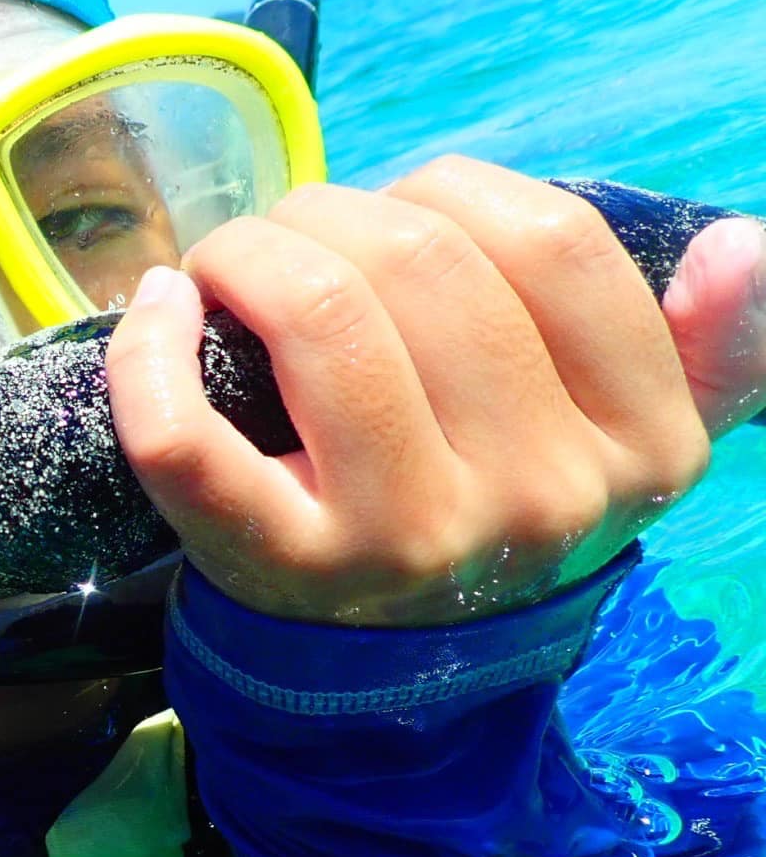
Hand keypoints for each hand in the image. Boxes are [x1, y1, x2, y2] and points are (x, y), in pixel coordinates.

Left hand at [106, 158, 765, 624]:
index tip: (400, 214)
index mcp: (640, 447)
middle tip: (290, 242)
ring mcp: (405, 538)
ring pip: (320, 315)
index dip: (452, 192)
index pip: (550, 244)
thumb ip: (710, 354)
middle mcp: (536, 499)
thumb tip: (746, 247)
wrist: (393, 664)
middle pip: (420, 260)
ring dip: (251, 249)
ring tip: (231, 269)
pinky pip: (188, 434)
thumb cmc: (492, 505)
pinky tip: (160, 304)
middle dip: (330, 213)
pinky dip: (150, 350)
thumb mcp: (623, 443)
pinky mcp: (277, 566)